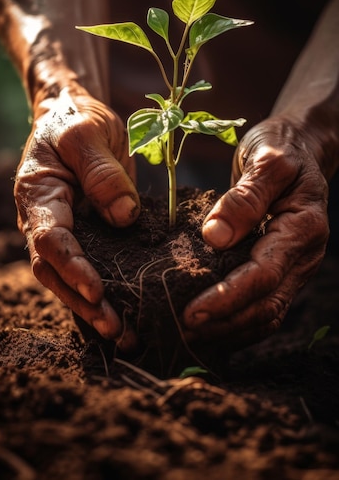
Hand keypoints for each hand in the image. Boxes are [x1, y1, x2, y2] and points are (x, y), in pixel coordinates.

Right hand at [14, 85, 139, 348]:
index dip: (73, 268)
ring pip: (68, 276)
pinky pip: (86, 266)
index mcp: (39, 195)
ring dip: (92, 306)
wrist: (72, 114)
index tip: (97, 291)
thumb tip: (124, 216)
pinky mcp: (82, 232)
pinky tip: (122, 313)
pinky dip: (100, 292)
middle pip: (55, 270)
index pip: (51, 239)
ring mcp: (61, 228)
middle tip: (116, 328)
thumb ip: (103, 173)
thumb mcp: (89, 134)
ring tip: (124, 333)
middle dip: (83, 302)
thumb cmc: (76, 120)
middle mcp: (43, 219)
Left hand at [182, 117, 328, 349]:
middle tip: (180, 332)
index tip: (192, 313)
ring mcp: (293, 265)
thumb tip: (215, 237)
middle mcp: (302, 255)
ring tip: (186, 336)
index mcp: (303, 228)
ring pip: (265, 314)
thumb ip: (246, 198)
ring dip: (228, 330)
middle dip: (224, 324)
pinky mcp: (280, 268)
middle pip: (266, 306)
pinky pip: (261, 305)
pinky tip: (207, 325)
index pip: (264, 275)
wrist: (300, 147)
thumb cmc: (282, 148)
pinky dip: (235, 321)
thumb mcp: (267, 160)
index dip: (228, 298)